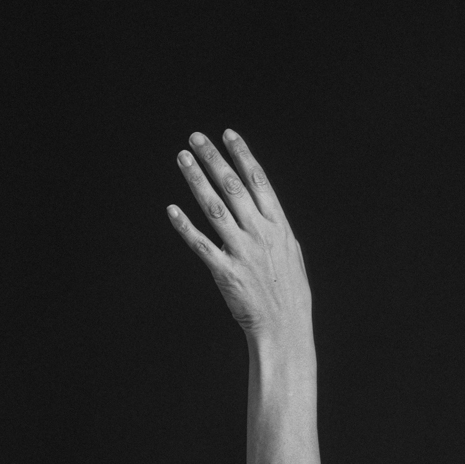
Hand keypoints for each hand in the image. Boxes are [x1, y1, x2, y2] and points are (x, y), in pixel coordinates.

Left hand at [167, 130, 314, 364]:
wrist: (285, 329)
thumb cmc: (289, 294)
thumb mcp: (292, 255)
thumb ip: (277, 230)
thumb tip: (267, 210)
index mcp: (279, 226)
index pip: (259, 181)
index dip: (242, 155)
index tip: (227, 134)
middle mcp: (261, 234)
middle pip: (233, 187)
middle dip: (213, 159)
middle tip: (196, 138)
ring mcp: (243, 252)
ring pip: (214, 208)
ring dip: (196, 180)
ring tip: (183, 159)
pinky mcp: (226, 272)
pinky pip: (201, 244)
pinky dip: (185, 226)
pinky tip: (172, 210)